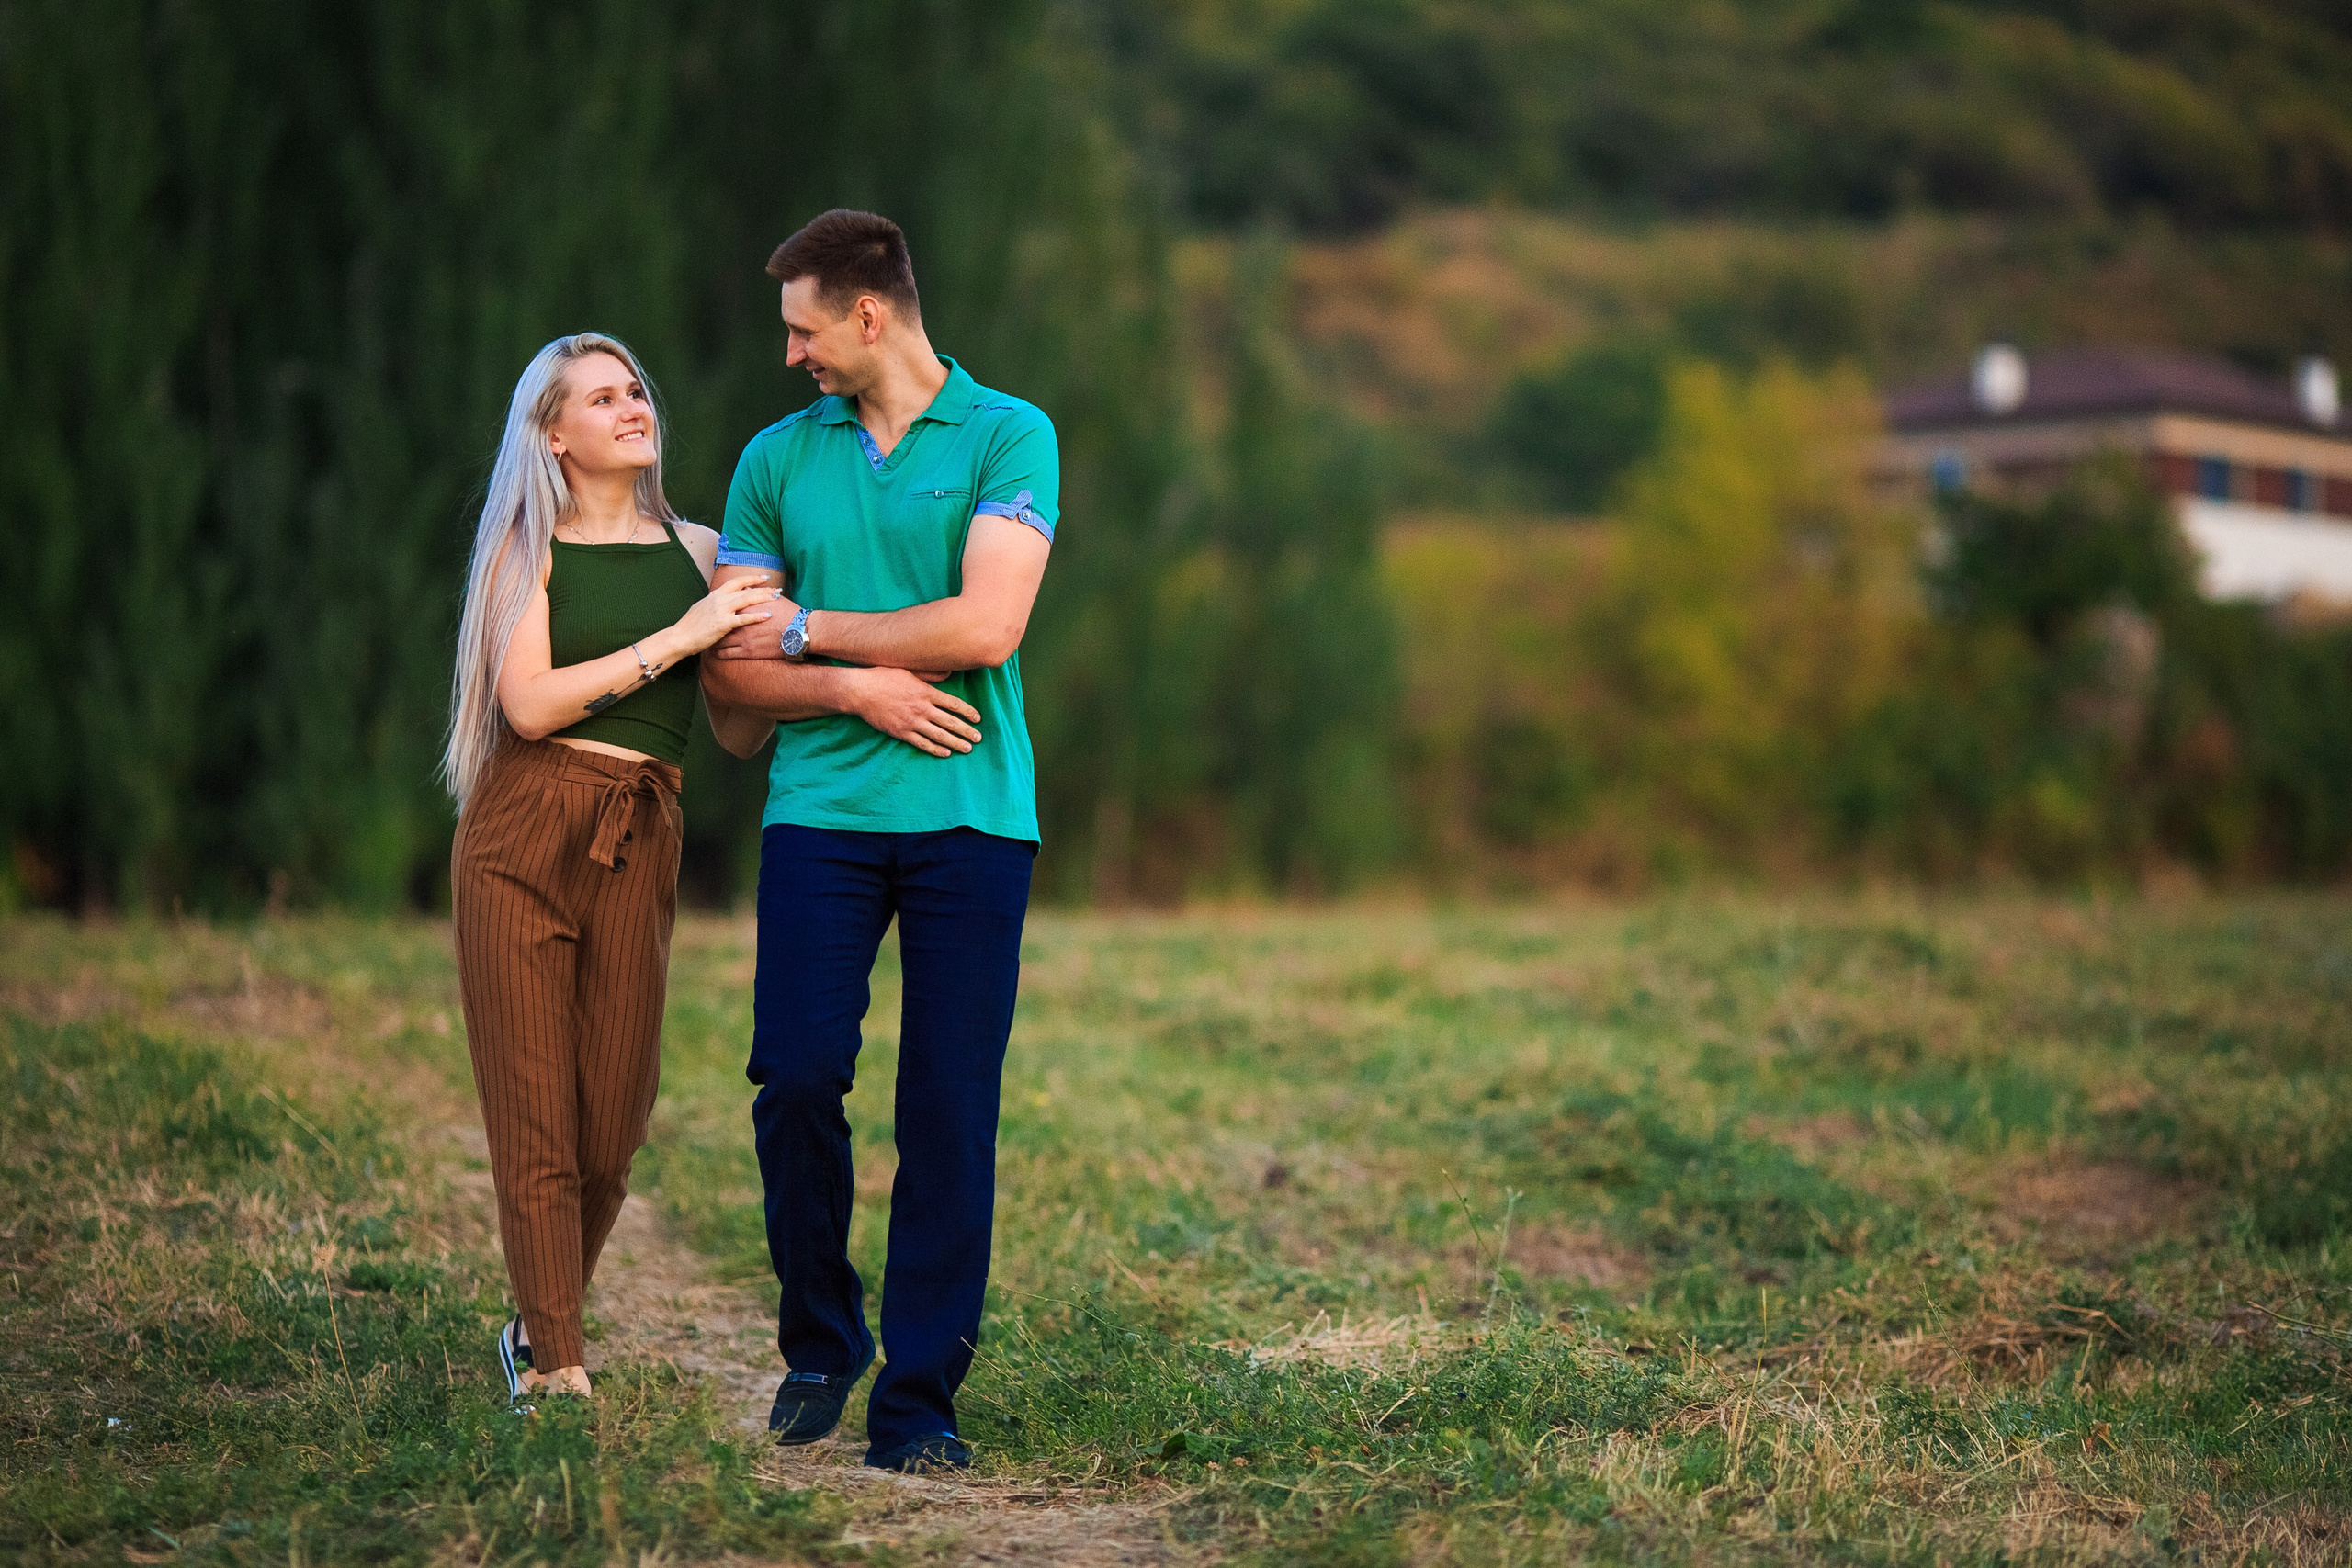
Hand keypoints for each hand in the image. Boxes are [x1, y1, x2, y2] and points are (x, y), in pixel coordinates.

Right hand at [673, 577, 781, 654]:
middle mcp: (719, 599)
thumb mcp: (703, 608)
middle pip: (745, 589)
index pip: (736, 581)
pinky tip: (768, 616)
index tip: (765, 577)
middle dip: (763, 588)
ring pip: (746, 599)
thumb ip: (716, 603)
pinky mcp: (722, 624)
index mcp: (715, 595)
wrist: (680, 636)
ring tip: (776, 597)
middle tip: (778, 589)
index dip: (752, 578)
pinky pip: (743, 619)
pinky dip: (756, 616)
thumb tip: (725, 601)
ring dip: (763, 597)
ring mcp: (721, 610)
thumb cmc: (691, 626)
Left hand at [711, 595, 799, 660]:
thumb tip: (748, 589)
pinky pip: (727, 654)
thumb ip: (757, 594)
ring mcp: (743, 637)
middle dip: (713, 626)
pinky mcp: (748, 651)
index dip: (719, 610)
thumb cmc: (789, 614)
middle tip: (707, 627)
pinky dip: (719, 653)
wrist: (799, 631)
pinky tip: (716, 653)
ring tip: (709, 641)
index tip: (715, 613)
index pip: (727, 607)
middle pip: (720, 623)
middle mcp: (741, 622)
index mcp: (746, 607)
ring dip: (713, 641)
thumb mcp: (773, 599)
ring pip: (720, 640)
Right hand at [844, 667, 981, 756]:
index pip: (953, 704)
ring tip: (968, 748)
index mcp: (926, 692)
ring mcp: (912, 722)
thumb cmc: (884, 677)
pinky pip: (922, 743)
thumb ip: (930, 674)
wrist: (861, 691)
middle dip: (966, 731)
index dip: (968, 712)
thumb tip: (949, 673)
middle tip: (978, 738)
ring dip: (955, 743)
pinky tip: (946, 753)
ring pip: (939, 735)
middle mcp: (922, 708)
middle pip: (950, 722)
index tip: (978, 719)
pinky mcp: (901, 732)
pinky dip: (935, 749)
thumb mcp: (909, 670)